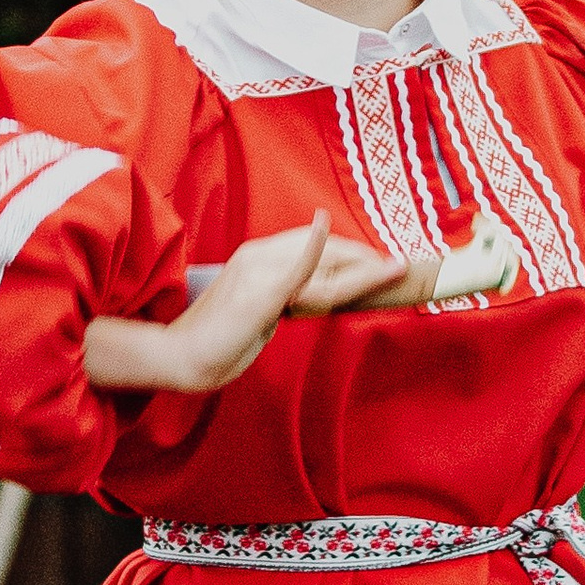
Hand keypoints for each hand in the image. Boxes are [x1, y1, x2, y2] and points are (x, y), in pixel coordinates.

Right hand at [84, 215, 410, 395]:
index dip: (351, 254)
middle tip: (401, 269)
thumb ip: (283, 299)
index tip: (379, 266)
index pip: (315, 245)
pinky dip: (315, 247)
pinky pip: (295, 266)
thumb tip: (311, 299)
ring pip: (324, 262)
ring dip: (364, 265)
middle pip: (327, 249)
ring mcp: (260, 273)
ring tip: (397, 269)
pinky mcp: (260, 293)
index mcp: (258, 257)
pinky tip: (328, 229)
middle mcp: (260, 256)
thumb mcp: (259, 313)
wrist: (184, 356)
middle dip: (366, 259)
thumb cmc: (218, 342)